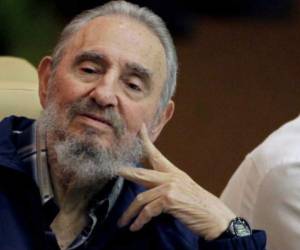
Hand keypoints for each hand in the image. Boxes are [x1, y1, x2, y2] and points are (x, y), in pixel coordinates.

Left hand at [117, 124, 235, 239]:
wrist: (215, 217)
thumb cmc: (199, 205)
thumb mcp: (183, 190)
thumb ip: (167, 186)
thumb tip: (150, 191)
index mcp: (174, 172)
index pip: (156, 154)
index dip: (145, 141)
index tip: (140, 128)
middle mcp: (171, 177)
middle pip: (141, 173)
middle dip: (125, 173)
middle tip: (114, 171)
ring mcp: (170, 187)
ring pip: (141, 198)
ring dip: (129, 213)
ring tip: (122, 221)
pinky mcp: (169, 199)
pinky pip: (147, 211)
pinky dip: (139, 221)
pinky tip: (135, 227)